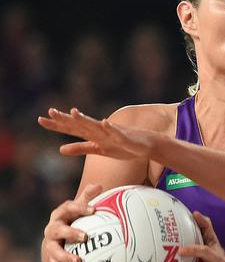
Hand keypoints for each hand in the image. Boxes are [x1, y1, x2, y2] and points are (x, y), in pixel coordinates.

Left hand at [38, 108, 155, 159]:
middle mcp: (100, 130)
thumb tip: (60, 149)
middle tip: (50, 111)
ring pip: (96, 126)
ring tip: (73, 113)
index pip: (71, 129)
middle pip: (80, 125)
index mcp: (92, 134)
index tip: (41, 120)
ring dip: (85, 119)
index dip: (57, 125)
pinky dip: (111, 128)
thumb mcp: (98, 150)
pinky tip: (104, 123)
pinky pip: (117, 133)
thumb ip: (80, 148)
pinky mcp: (124, 137)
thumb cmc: (123, 146)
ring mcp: (111, 133)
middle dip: (66, 119)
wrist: (145, 145)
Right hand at [42, 183, 102, 261]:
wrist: (59, 239)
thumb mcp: (80, 208)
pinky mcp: (52, 261)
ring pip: (54, 251)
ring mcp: (51, 246)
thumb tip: (99, 185)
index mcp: (61, 215)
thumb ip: (88, 197)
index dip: (80, 208)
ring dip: (65, 256)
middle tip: (85, 236)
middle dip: (70, 232)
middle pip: (57, 230)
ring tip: (79, 261)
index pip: (68, 208)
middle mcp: (53, 230)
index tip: (94, 209)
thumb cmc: (75, 220)